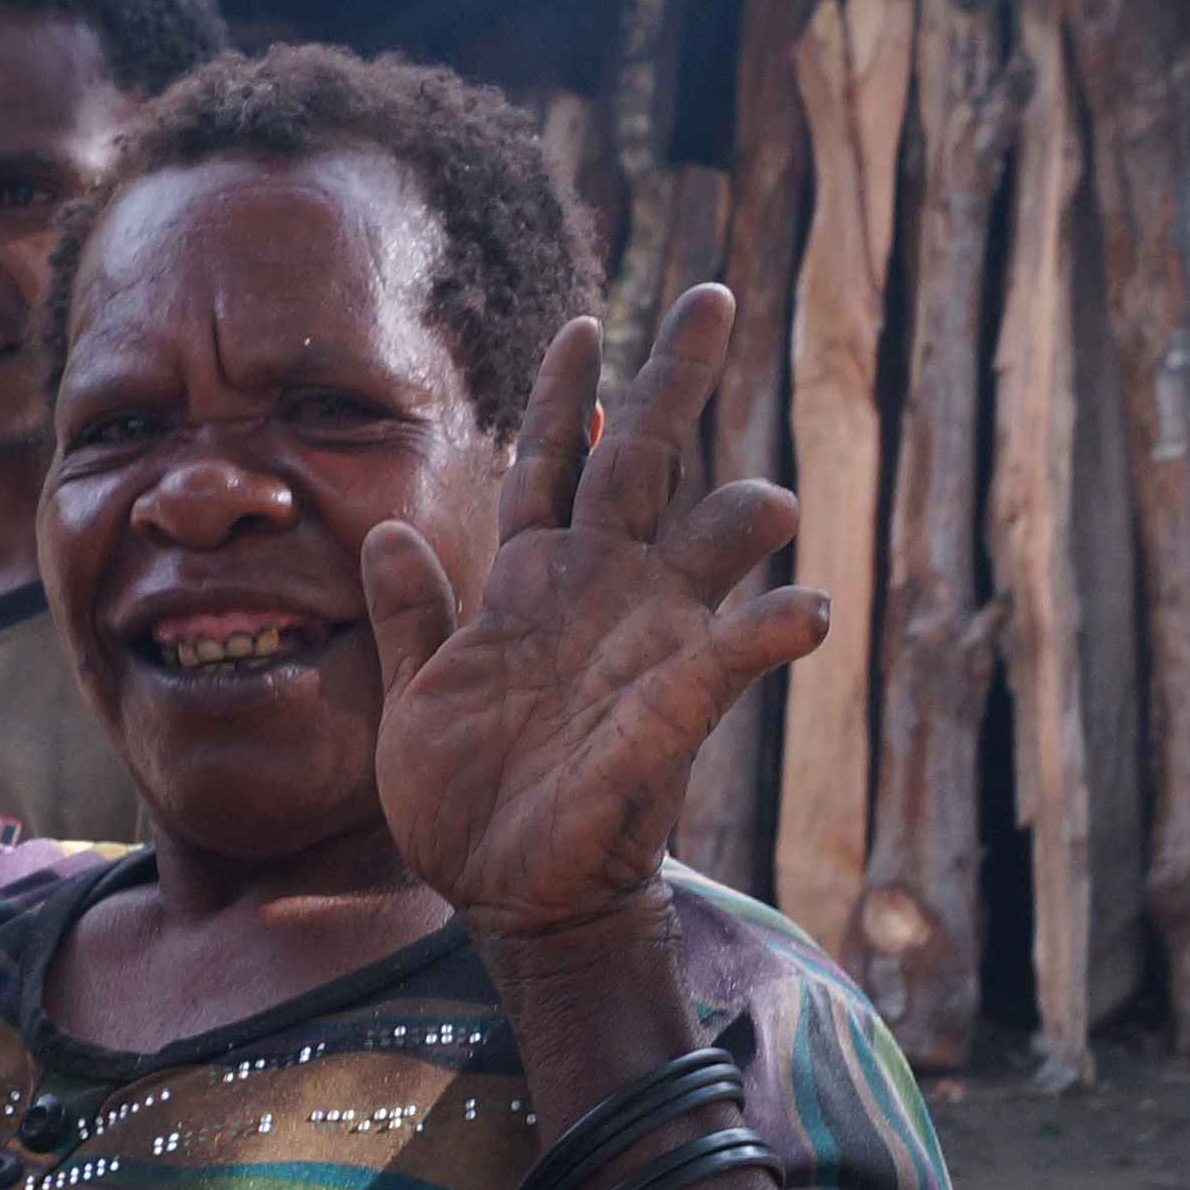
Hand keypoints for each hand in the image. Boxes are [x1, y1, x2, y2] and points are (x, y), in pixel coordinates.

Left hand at [363, 287, 821, 945]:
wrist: (504, 895)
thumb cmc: (464, 797)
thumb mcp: (412, 696)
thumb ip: (410, 615)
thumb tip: (385, 531)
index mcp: (530, 583)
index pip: (553, 464)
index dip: (567, 394)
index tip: (586, 320)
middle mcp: (595, 596)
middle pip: (640, 463)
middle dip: (674, 381)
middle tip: (712, 295)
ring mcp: (639, 648)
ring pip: (705, 549)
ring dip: (739, 517)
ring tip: (774, 501)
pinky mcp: (666, 716)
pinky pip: (726, 663)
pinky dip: (765, 635)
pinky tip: (804, 613)